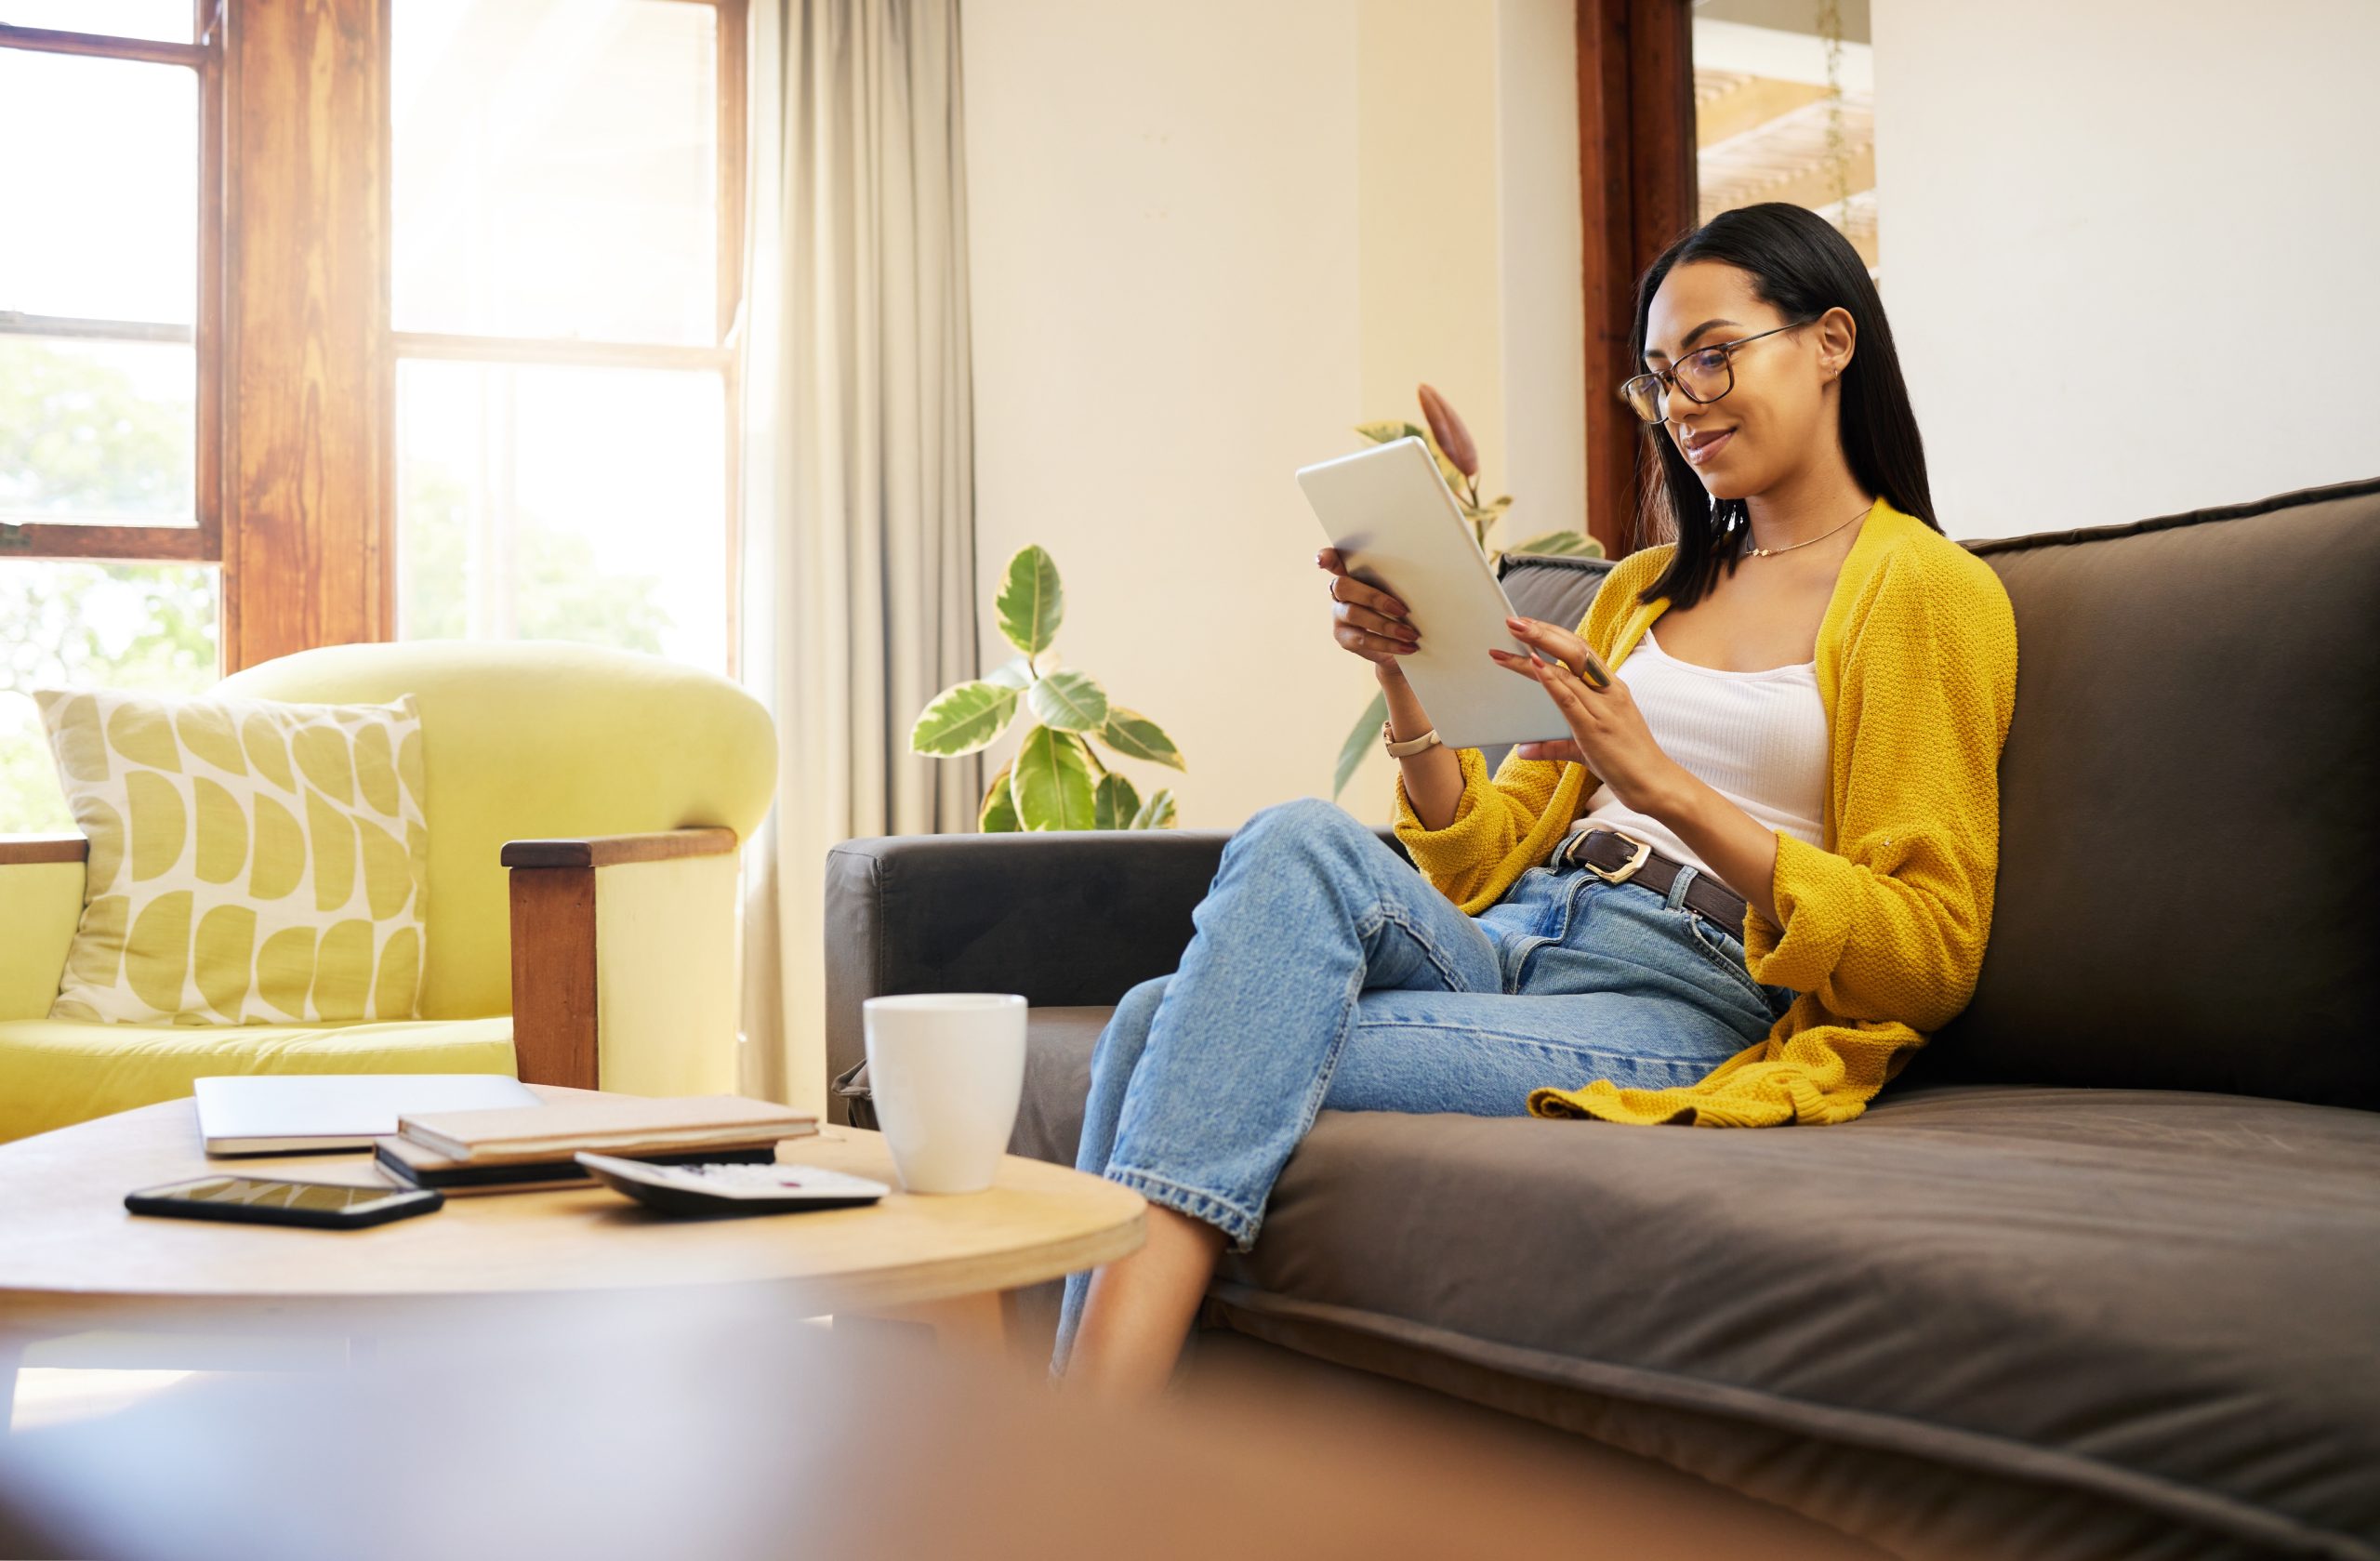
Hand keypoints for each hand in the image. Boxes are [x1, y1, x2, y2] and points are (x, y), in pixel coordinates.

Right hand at [1317, 548, 1420, 670]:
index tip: (1323, 560)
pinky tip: (1407, 647)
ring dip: (1386, 625)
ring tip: (1411, 634)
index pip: (1334, 561)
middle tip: (1402, 610)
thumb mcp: (1398, 593)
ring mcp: (1338, 615)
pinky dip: (1388, 644)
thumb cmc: (1399, 611)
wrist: (1397, 648)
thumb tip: (1418, 576)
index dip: (1327, 558)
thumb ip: (1396, 582)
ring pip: (1354, 614)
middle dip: (1373, 597)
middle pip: (1344, 587)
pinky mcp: (1343, 637)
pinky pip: (1363, 639)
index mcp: (1351, 574)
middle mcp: (1339, 593)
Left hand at [1489, 616, 1686, 813]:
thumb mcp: (1587, 747)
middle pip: (1575, 650)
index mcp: (1612, 689)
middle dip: (1543, 633)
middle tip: (1513, 621)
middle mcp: (1610, 692)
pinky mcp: (1595, 728)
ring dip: (1536, 651)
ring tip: (1513, 637)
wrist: (1655, 784)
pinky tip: (1534, 665)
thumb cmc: (1627, 763)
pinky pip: (1569, 699)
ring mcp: (1603, 708)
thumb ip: (1554, 745)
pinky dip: (1550, 680)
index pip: (1582, 650)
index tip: (1529, 624)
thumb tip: (1523, 749)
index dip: (1554, 634)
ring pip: (1567, 671)